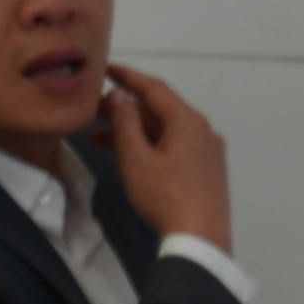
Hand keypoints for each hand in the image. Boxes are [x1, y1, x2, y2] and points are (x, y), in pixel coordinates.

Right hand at [100, 63, 235, 253]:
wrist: (200, 235)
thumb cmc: (164, 195)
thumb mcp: (136, 158)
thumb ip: (125, 122)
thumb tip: (120, 95)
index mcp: (187, 121)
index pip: (155, 88)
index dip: (128, 77)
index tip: (106, 68)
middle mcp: (202, 129)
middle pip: (161, 109)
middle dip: (127, 108)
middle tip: (95, 108)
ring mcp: (208, 149)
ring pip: (167, 129)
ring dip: (135, 130)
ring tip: (101, 137)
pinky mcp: (207, 168)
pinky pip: (175, 145)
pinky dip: (150, 143)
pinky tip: (131, 155)